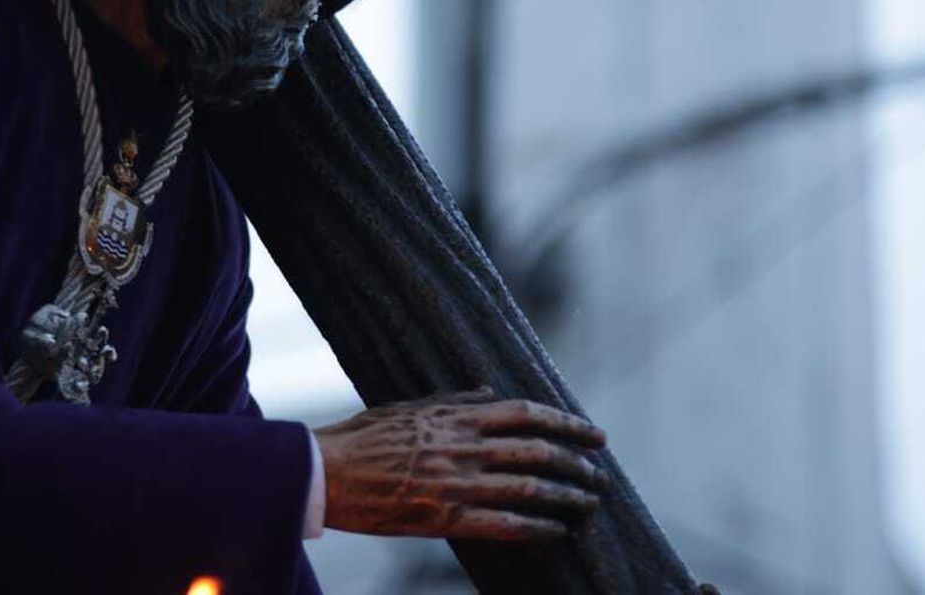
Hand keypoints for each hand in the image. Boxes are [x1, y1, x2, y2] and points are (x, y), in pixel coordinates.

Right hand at [312, 387, 608, 540]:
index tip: (593, 433)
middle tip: (598, 474)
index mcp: (457, 416)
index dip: (566, 422)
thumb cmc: (363, 436)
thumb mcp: (409, 406)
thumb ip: (452, 400)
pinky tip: (556, 532)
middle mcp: (465, 446)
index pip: (527, 413)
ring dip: (565, 496)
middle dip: (575, 463)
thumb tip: (488, 393)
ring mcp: (457, 483)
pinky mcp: (445, 518)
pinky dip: (536, 527)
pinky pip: (503, 524)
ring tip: (587, 503)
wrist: (326, 472)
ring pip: (528, 488)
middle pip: (537, 451)